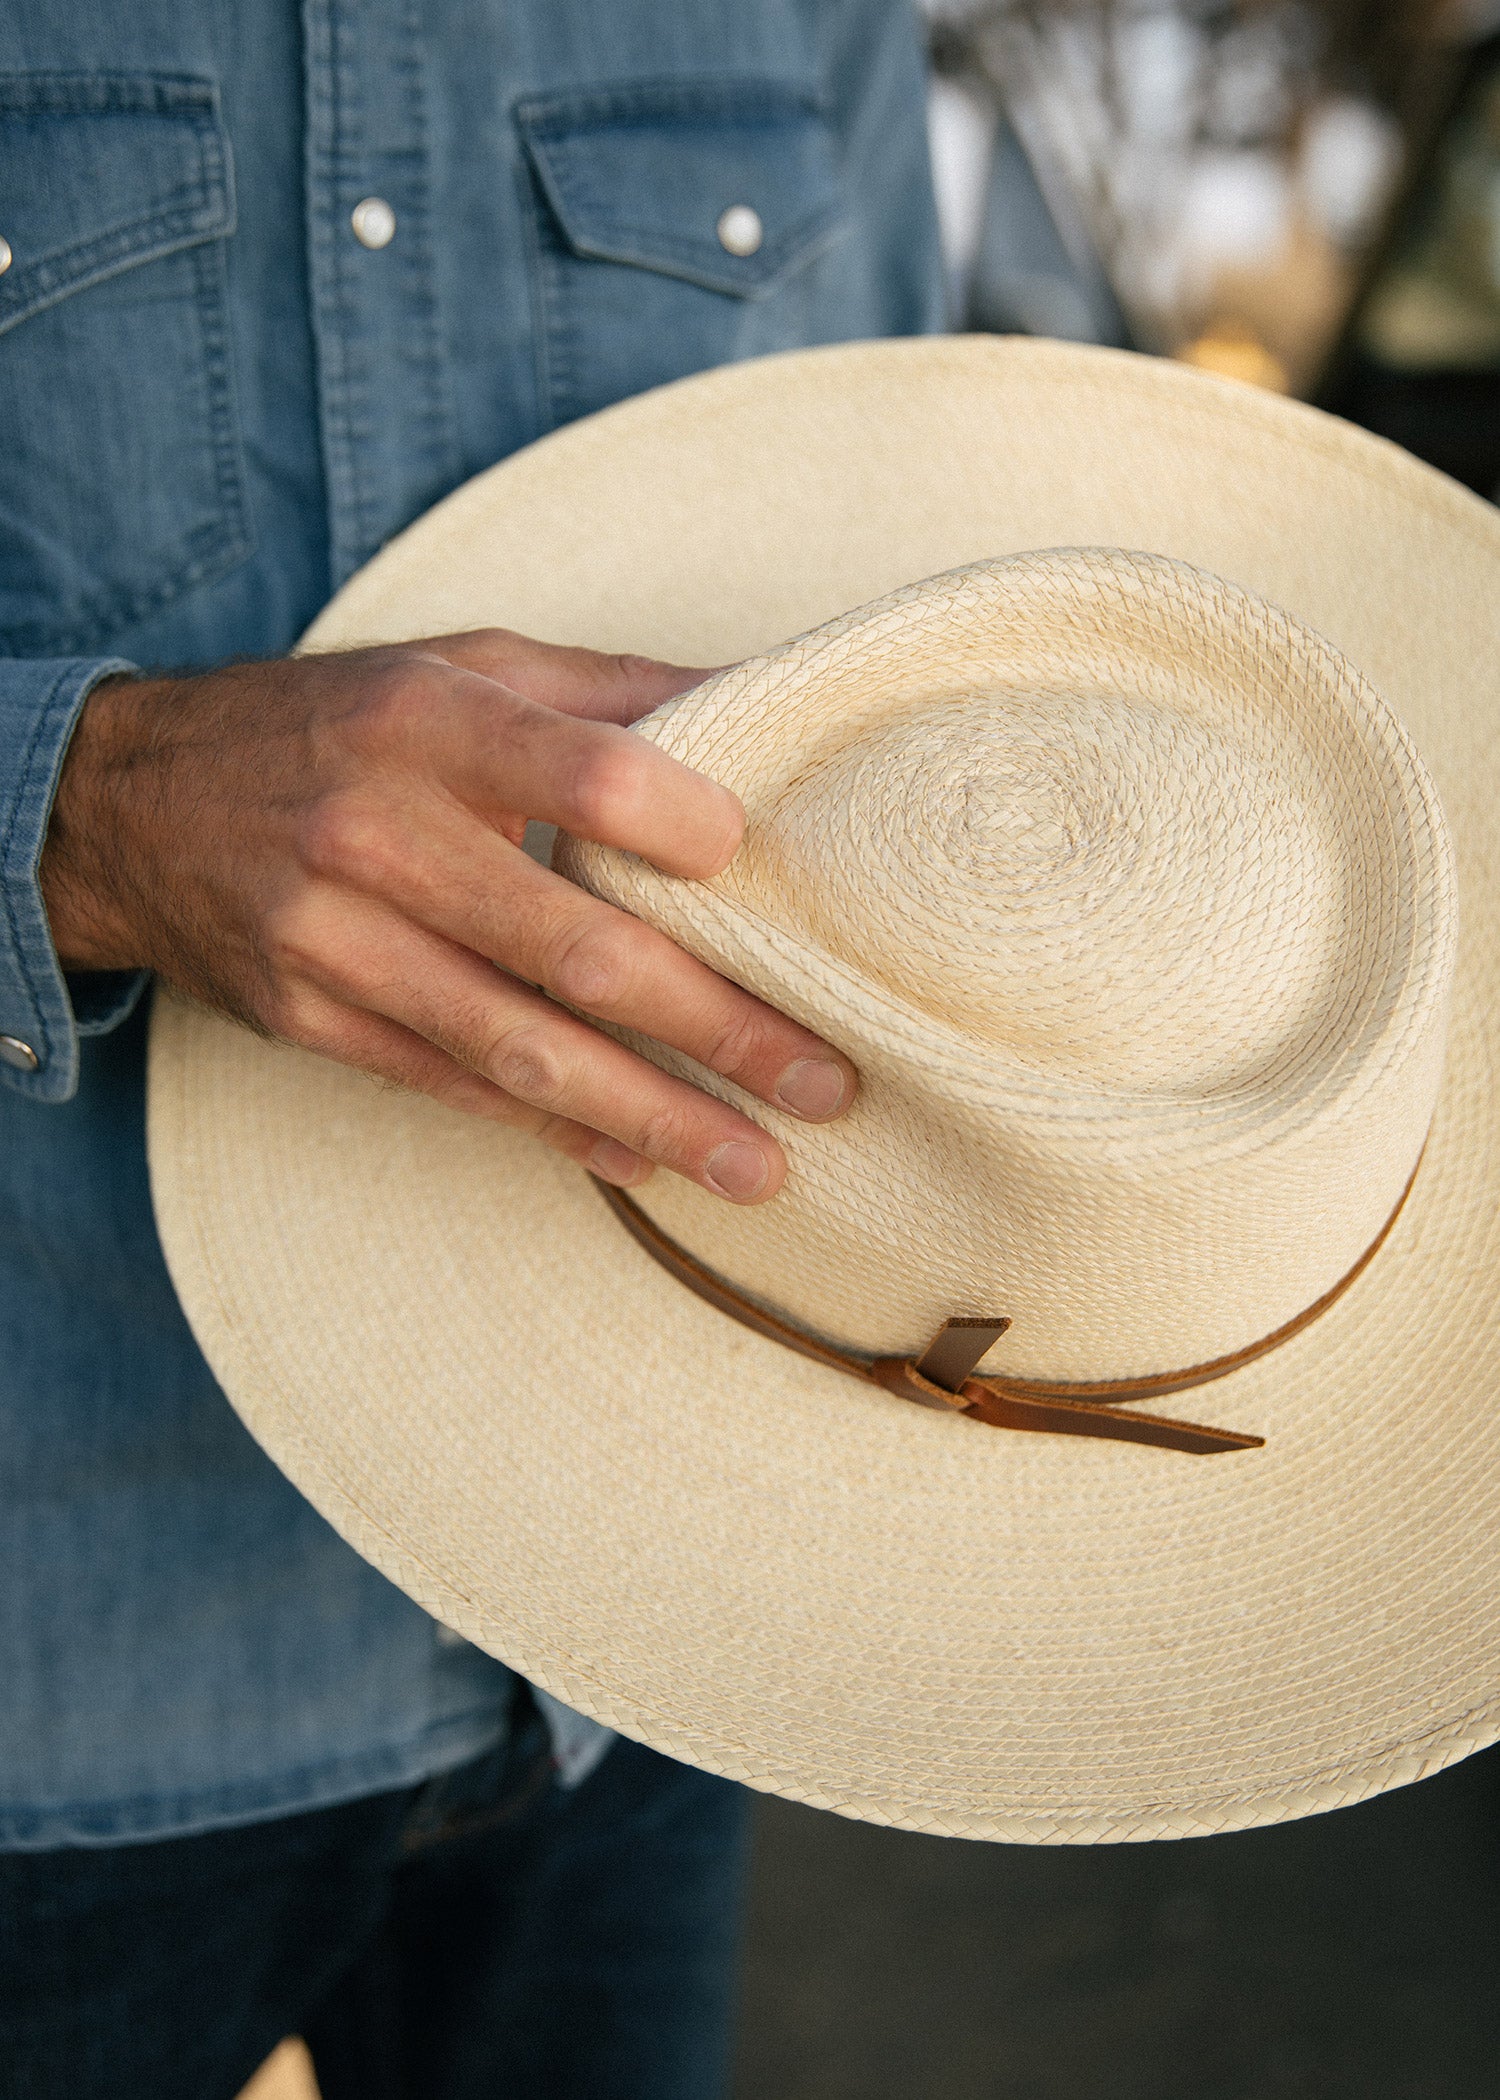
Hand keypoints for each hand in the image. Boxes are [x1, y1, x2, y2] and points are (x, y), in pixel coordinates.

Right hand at [39, 631, 855, 1200]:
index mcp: (429, 719)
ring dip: (655, 1117)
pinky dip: (560, 1134)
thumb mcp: (456, 665)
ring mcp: (335, 940)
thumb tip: (770, 704)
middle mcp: (377, 832)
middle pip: (577, 947)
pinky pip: (457, 1090)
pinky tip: (645, 1161)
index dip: (688, 832)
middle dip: (718, 1027)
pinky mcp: (313, 1020)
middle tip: (827, 1083)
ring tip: (760, 1166)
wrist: (133, 804)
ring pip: (521, 1049)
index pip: (586, 778)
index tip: (773, 878)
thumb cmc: (335, 724)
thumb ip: (610, 693)